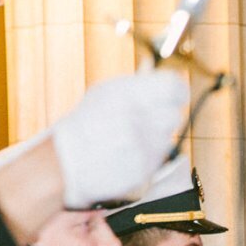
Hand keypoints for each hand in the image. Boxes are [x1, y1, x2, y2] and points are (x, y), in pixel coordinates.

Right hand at [49, 69, 190, 207]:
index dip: (178, 91)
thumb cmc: (85, 124)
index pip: (174, 87)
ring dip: (154, 137)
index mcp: (129, 94)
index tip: (176, 95)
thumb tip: (165, 79)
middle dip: (163, 117)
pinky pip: (159, 157)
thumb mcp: (106, 93)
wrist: (66, 160)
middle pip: (173, 115)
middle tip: (146, 120)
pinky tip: (128, 153)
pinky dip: (148, 155)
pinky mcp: (146, 166)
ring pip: (167, 137)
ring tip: (130, 138)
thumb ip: (138, 86)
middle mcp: (140, 118)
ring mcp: (144, 144)